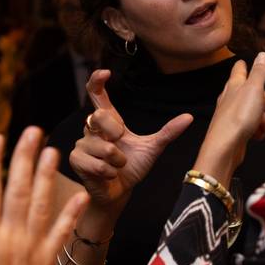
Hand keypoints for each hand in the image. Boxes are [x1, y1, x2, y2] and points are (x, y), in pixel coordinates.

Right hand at [0, 128, 88, 264]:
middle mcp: (9, 238)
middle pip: (18, 188)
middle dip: (25, 155)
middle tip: (32, 129)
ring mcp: (31, 250)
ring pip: (41, 203)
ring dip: (47, 174)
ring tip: (53, 149)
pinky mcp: (47, 263)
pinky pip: (62, 232)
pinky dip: (71, 212)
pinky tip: (79, 193)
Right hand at [70, 69, 192, 209]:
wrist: (120, 191)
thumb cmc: (133, 167)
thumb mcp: (153, 148)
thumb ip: (168, 132)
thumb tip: (189, 117)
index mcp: (109, 121)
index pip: (97, 95)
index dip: (97, 81)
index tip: (106, 73)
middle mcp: (92, 128)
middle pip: (99, 116)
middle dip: (116, 134)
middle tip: (121, 149)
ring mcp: (82, 143)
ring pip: (102, 147)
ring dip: (117, 162)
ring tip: (116, 167)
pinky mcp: (76, 160)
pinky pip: (96, 164)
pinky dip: (108, 173)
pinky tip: (108, 176)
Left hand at [195, 54, 264, 185]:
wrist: (225, 147)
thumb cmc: (237, 118)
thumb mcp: (254, 89)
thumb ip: (260, 72)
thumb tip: (262, 55)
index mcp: (235, 84)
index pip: (241, 68)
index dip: (250, 67)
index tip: (260, 69)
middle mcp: (232, 97)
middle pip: (256, 93)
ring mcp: (233, 114)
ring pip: (256, 111)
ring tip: (264, 126)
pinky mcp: (235, 130)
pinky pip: (252, 126)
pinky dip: (258, 130)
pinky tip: (258, 135)